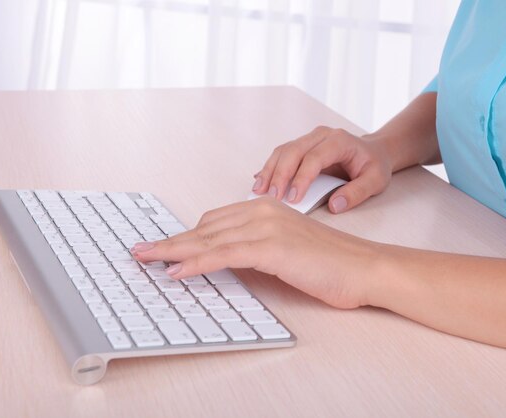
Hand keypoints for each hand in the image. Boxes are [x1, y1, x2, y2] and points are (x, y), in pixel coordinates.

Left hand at [131, 197, 386, 308]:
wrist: (364, 268)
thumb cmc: (331, 263)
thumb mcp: (287, 252)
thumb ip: (258, 249)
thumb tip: (229, 259)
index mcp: (267, 209)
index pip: (214, 221)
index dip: (185, 235)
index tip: (162, 245)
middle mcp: (263, 211)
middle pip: (205, 227)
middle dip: (170, 241)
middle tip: (140, 251)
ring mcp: (267, 227)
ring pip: (209, 238)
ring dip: (173, 251)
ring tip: (146, 259)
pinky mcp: (272, 247)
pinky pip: (224, 254)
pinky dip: (196, 263)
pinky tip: (176, 271)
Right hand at [252, 126, 392, 213]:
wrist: (374, 152)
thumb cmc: (374, 165)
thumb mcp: (376, 181)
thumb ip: (357, 193)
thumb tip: (335, 206)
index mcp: (339, 140)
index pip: (314, 157)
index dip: (301, 178)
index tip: (293, 199)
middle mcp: (321, 135)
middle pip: (293, 151)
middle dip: (279, 175)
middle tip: (272, 198)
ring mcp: (309, 139)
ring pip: (283, 151)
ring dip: (269, 171)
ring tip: (258, 192)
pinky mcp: (301, 146)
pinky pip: (281, 155)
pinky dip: (269, 168)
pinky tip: (259, 182)